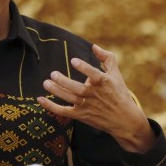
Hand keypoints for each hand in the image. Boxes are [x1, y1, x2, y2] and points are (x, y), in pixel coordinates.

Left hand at [37, 44, 155, 152]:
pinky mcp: (81, 115)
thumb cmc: (119, 93)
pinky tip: (40, 99)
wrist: (125, 119)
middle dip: (64, 82)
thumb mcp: (116, 74)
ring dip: (57, 91)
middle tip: (53, 74)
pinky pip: (64, 111)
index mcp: (104, 82)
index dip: (84, 68)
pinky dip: (52, 107)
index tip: (73, 61)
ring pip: (70, 99)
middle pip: (78, 89)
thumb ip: (106, 58)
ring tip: (46, 83)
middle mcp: (95, 95)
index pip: (93, 75)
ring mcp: (87, 106)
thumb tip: (94, 46)